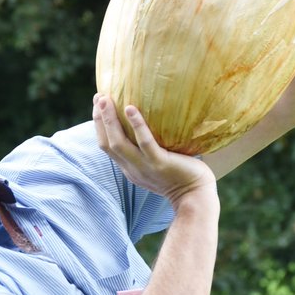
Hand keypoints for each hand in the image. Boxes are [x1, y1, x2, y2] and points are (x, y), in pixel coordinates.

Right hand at [92, 95, 216, 209]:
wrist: (195, 197)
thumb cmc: (181, 177)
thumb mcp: (156, 165)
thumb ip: (148, 150)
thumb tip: (148, 123)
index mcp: (129, 168)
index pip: (106, 147)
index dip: (99, 126)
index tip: (98, 105)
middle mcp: (132, 168)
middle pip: (107, 143)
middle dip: (100, 120)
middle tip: (98, 98)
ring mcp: (145, 166)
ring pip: (119, 143)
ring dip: (109, 121)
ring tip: (106, 100)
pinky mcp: (160, 163)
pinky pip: (145, 143)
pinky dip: (136, 126)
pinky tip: (131, 109)